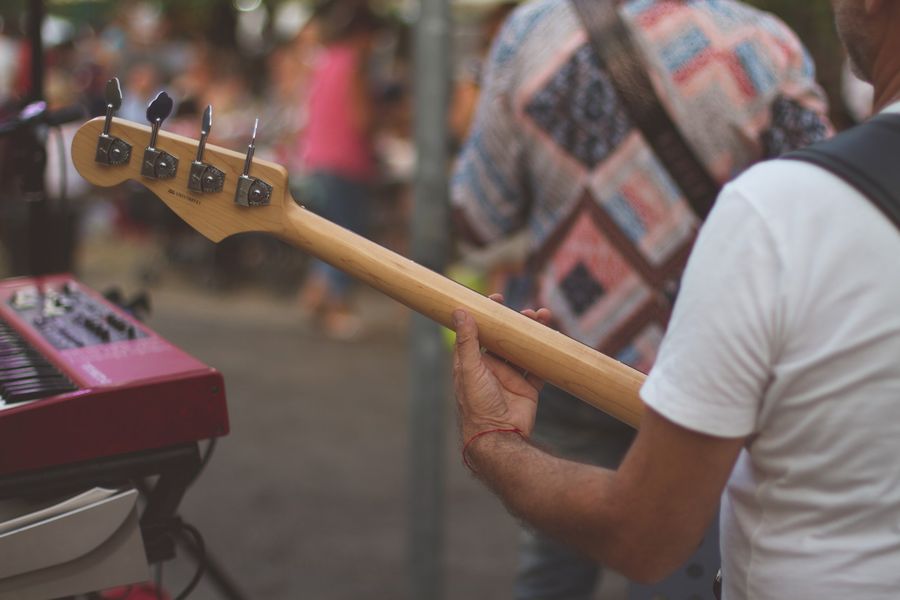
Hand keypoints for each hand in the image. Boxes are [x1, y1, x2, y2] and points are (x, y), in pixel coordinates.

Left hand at [451, 295, 552, 441]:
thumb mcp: (470, 369)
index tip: (496, 299)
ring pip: (523, 351)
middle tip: (527, 311)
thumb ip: (467, 341)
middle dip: (516, 324)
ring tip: (543, 319)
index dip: (487, 316)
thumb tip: (459, 311)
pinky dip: (546, 356)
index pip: (478, 333)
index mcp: (473, 364)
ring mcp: (510, 379)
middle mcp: (491, 370)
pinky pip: (538, 369)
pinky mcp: (527, 390)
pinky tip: (553, 340)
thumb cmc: (477, 405)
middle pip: (504, 340)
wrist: (499, 437)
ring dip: (532, 335)